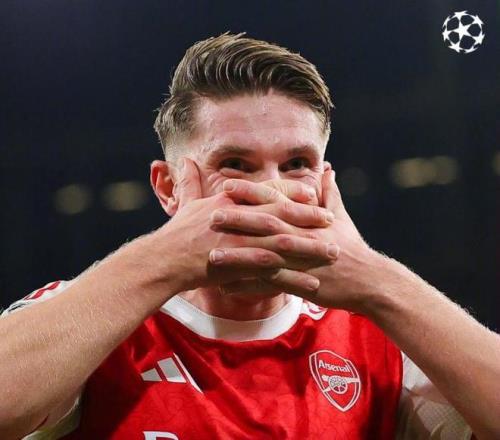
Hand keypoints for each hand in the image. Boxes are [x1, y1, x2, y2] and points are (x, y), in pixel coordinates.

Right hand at [157, 159, 338, 295]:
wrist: (166, 260)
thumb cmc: (177, 232)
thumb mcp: (186, 202)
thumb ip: (190, 181)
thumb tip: (185, 160)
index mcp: (232, 201)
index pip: (268, 192)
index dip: (292, 192)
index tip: (312, 194)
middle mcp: (241, 218)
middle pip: (283, 216)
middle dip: (310, 218)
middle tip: (332, 220)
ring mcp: (242, 243)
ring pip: (284, 244)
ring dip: (311, 248)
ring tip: (333, 252)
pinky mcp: (242, 267)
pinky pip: (274, 272)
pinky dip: (295, 277)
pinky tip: (313, 282)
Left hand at [217, 169, 379, 311]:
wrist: (369, 280)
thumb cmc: (351, 247)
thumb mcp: (341, 217)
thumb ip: (329, 193)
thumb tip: (327, 169)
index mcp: (308, 219)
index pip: (276, 200)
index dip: (251, 193)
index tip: (228, 186)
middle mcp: (302, 237)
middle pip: (267, 225)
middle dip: (239, 219)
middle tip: (211, 214)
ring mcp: (301, 261)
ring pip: (265, 256)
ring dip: (238, 255)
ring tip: (213, 254)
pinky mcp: (301, 284)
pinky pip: (270, 286)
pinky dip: (248, 286)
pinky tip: (226, 287)